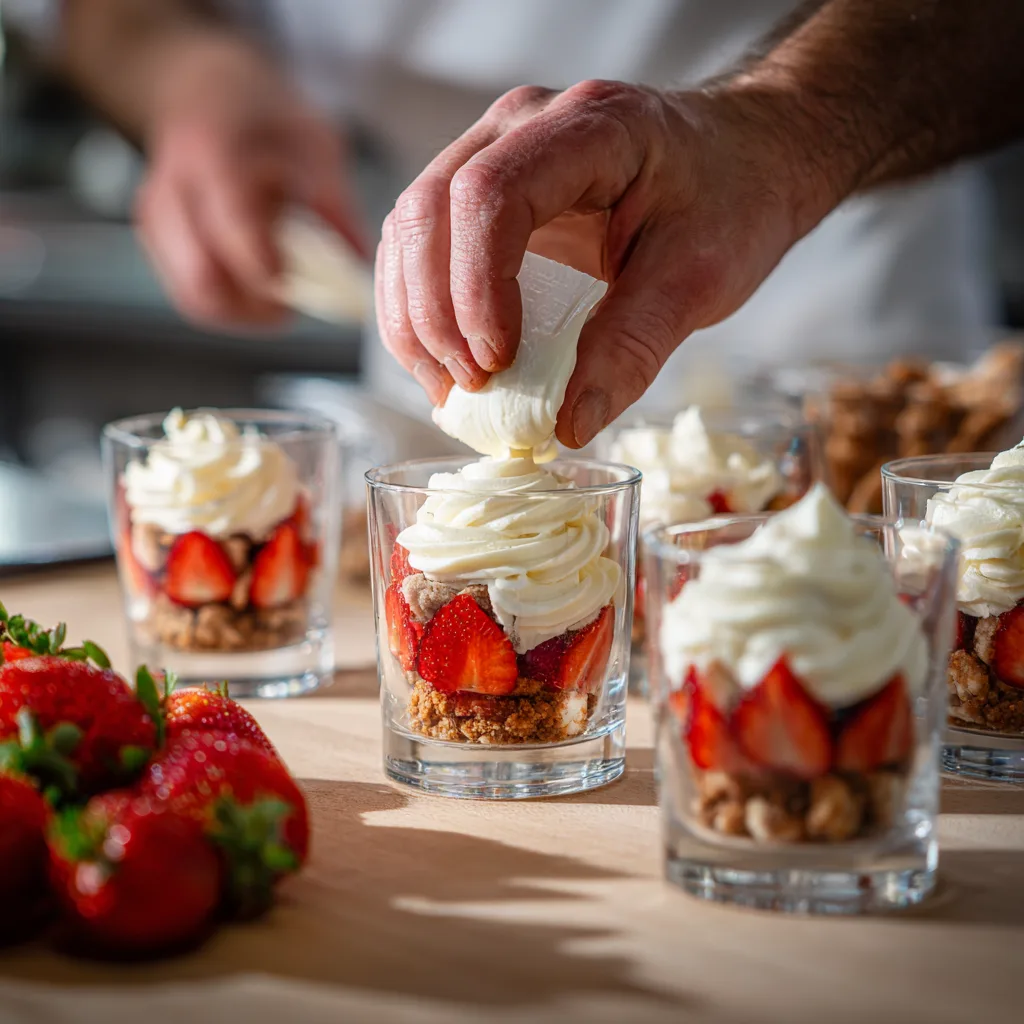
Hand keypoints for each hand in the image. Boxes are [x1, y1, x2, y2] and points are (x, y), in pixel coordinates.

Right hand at [136, 38, 367, 328]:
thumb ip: (333, 203)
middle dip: (259, 305)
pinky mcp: (157, 243)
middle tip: (297, 299)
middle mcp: (172, 189)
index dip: (271, 270)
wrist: (204, 96)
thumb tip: (356, 264)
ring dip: (246, 311)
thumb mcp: (315, 142)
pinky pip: (192, 296)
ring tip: (281, 290)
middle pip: (205, 281)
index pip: (233, 228)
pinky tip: (258, 287)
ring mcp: (156, 219)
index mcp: (213, 153)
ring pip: (197, 299)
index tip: (305, 283)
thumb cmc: (265, 119)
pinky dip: (231, 305)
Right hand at [375, 80, 839, 442]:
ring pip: (409, 229)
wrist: (742, 161)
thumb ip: (632, 348)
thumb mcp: (699, 279)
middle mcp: (520, 126)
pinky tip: (447, 363)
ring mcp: (492, 153)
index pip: (490, 195)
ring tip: (453, 389)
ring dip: (415, 319)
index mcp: (586, 129)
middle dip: (434, 314)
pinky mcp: (482, 194)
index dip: (477, 288)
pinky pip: (422, 246)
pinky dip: (421, 312)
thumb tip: (568, 425)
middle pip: (428, 210)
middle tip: (471, 389)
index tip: (498, 363)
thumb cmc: (731, 203)